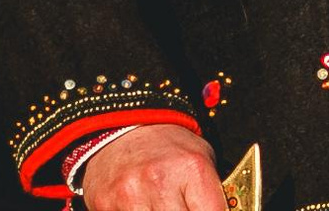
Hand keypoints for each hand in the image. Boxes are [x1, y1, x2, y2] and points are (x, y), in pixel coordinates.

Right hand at [82, 124, 223, 210]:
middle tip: (183, 205)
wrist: (125, 126)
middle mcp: (160, 181)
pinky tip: (141, 205)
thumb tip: (224, 209)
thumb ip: (211, 193)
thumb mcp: (201, 158)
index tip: (208, 210)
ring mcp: (130, 195)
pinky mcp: (104, 204)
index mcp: (192, 168)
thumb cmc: (169, 146)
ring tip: (164, 204)